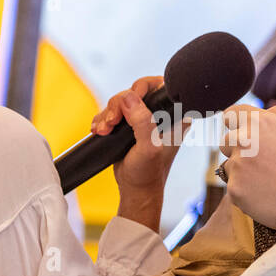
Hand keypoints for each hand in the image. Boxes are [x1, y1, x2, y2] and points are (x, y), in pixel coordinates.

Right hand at [93, 76, 190, 229]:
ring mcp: (144, 119)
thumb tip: (128, 97)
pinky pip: (114, 112)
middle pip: (135, 91)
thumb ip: (142, 121)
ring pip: (121, 101)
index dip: (142, 87)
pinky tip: (100, 130)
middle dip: (118, 105)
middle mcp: (161, 115)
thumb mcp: (148, 148)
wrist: (135, 190)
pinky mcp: (130, 125)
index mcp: (175, 116)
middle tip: (112, 122)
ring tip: (104, 131)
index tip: (129, 102)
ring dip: (108, 114)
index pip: (160, 85)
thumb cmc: (148, 173)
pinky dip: (104, 119)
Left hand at [219, 105, 275, 229]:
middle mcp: (243, 140)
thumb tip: (263, 112)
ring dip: (242, 172)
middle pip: (225, 142)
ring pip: (229, 167)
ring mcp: (238, 165)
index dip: (235, 124)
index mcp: (259, 122)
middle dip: (238, 150)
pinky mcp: (235, 189)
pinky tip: (265, 194)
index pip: (231, 114)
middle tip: (261, 164)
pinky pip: (233, 188)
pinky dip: (245, 192)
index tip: (241, 133)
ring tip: (267, 181)